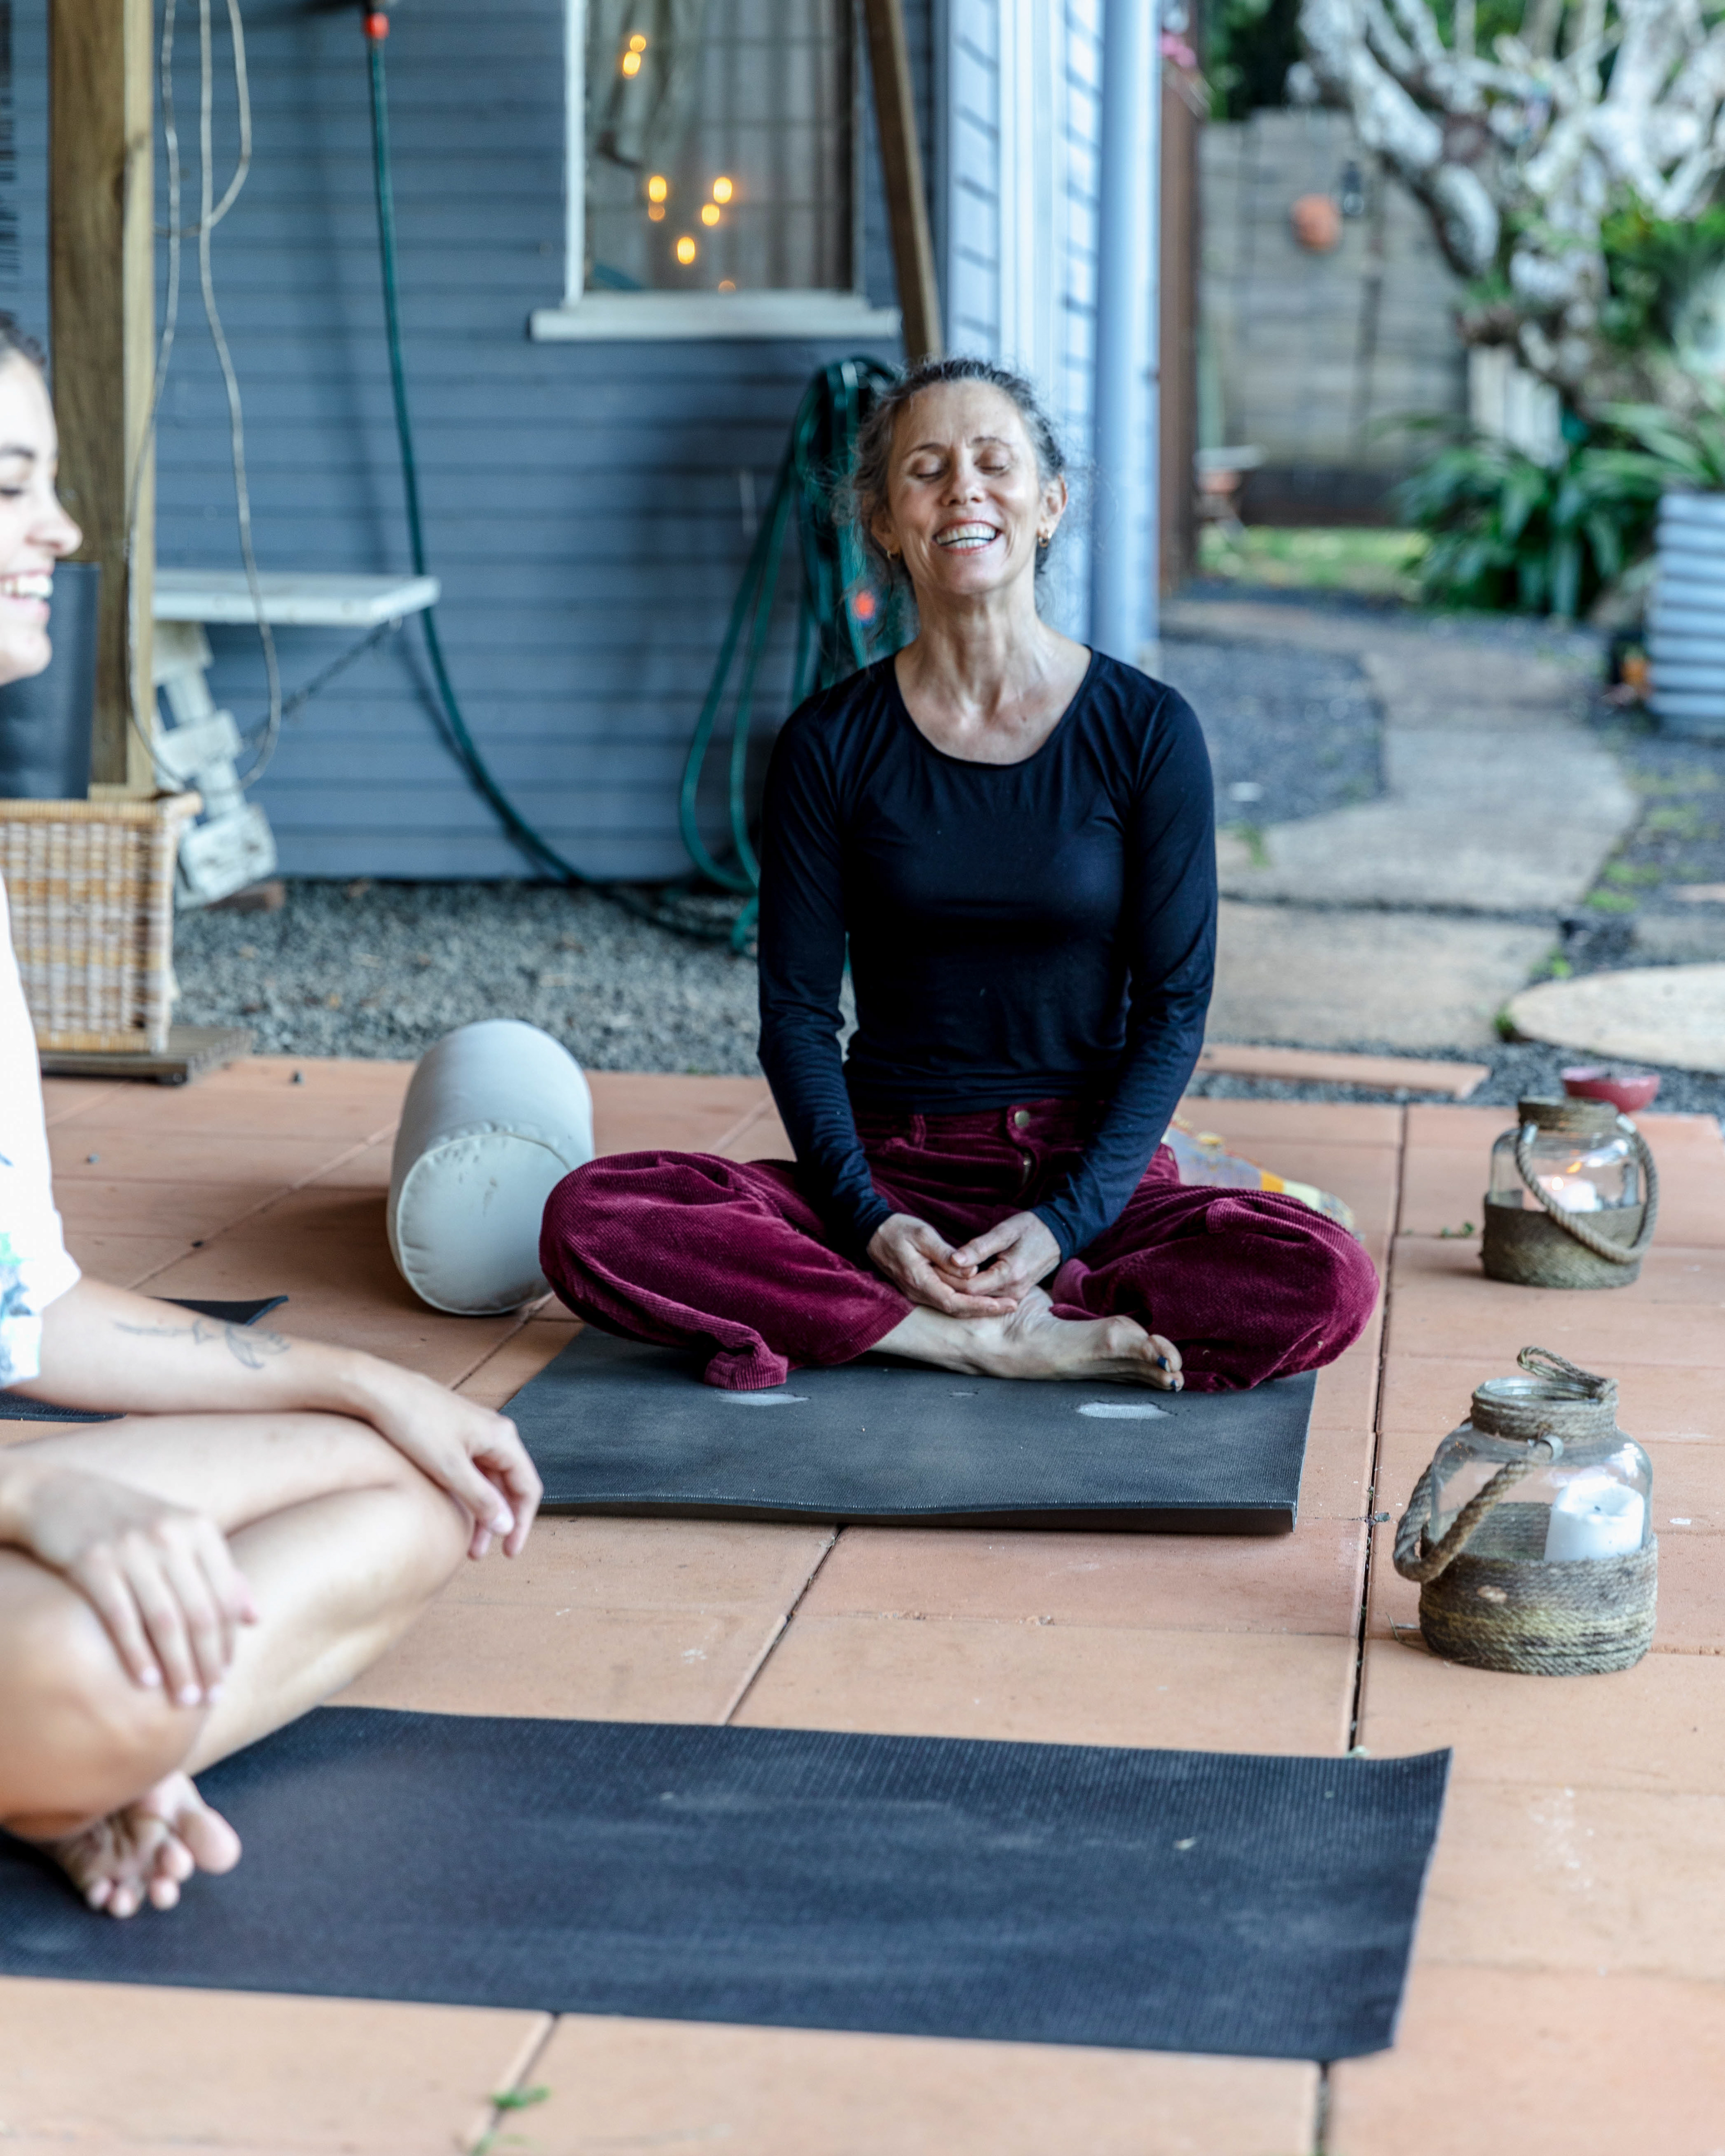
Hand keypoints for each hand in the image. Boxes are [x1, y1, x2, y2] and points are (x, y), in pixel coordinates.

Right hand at [7, 1465, 255, 1702]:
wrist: (62, 1496)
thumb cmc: (130, 1523)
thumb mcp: (181, 1535)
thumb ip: (220, 1573)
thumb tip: (256, 1618)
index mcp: (200, 1528)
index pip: (225, 1597)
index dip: (228, 1642)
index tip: (226, 1676)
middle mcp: (171, 1535)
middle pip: (200, 1613)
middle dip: (207, 1662)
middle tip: (208, 1699)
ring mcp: (131, 1548)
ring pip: (165, 1621)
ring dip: (177, 1666)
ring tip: (182, 1699)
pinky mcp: (92, 1561)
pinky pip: (121, 1617)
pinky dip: (136, 1653)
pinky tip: (145, 1681)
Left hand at [347, 1367, 542, 1560]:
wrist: (380, 1390)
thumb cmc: (414, 1423)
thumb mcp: (449, 1468)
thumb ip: (481, 1499)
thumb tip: (505, 1526)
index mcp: (502, 1437)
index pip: (527, 1487)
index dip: (522, 1523)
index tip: (510, 1551)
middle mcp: (495, 1433)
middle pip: (509, 1486)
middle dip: (498, 1522)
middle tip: (480, 1553)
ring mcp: (475, 1433)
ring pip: (490, 1480)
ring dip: (482, 1511)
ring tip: (466, 1543)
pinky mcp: (456, 1434)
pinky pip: (474, 1470)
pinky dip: (469, 1494)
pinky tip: (455, 1511)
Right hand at [866, 1214, 1018, 1318]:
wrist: (872, 1232)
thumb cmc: (897, 1229)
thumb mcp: (923, 1235)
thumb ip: (946, 1255)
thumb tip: (971, 1271)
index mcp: (919, 1280)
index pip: (955, 1302)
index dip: (981, 1306)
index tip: (1004, 1304)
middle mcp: (918, 1292)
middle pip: (957, 1309)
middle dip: (986, 1309)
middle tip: (1014, 1306)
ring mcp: (918, 1293)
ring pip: (952, 1307)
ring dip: (978, 1307)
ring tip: (1004, 1304)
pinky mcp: (921, 1288)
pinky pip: (946, 1299)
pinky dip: (966, 1301)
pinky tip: (983, 1297)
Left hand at [943, 1211, 1062, 1306]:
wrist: (1058, 1235)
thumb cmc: (1031, 1228)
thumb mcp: (1005, 1231)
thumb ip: (979, 1247)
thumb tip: (954, 1259)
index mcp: (1010, 1274)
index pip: (969, 1287)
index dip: (948, 1278)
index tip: (931, 1265)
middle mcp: (1013, 1291)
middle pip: (971, 1296)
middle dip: (949, 1284)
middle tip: (930, 1269)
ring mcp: (1015, 1296)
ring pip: (978, 1299)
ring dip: (959, 1287)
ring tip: (939, 1271)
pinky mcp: (1014, 1296)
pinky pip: (987, 1297)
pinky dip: (971, 1289)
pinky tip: (957, 1276)